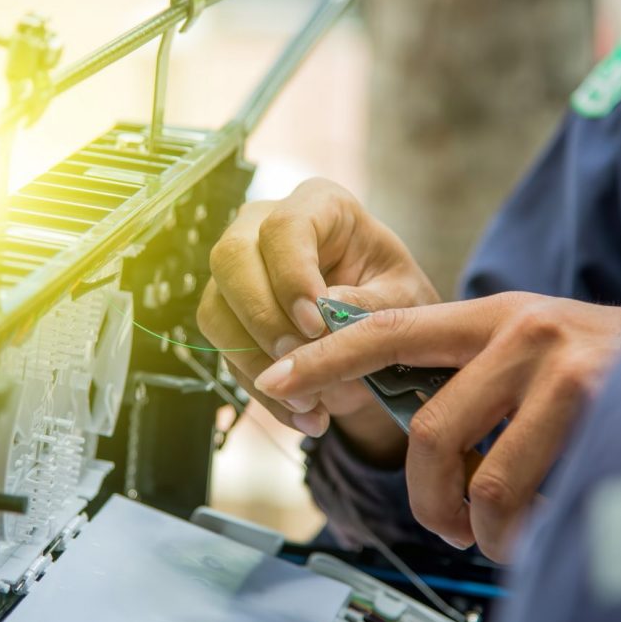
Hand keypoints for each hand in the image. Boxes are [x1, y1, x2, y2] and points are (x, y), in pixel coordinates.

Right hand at [197, 178, 438, 463]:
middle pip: (230, 259)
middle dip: (261, 319)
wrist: (382, 334)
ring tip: (311, 403)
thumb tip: (322, 319)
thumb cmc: (397, 300)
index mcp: (320, 206)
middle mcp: (265, 229)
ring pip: (216, 311)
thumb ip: (369, 305)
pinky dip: (263, 393)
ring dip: (258, 366)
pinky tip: (306, 415)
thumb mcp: (404, 300)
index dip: (291, 276)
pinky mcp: (229, 317)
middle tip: (299, 362)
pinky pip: (226, 355)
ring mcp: (239, 273)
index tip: (315, 324)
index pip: (284, 227)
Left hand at [253, 292, 620, 559]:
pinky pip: (533, 497)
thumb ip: (471, 378)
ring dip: (481, 526)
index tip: (277, 378)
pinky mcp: (601, 406)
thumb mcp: (533, 350)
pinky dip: (526, 530)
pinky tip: (544, 520)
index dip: (326, 356)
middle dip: (427, 497)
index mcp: (492, 315)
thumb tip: (410, 437)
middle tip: (445, 523)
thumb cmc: (605, 365)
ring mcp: (562, 368)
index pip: (389, 330)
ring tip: (499, 533)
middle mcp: (521, 331)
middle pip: (429, 431)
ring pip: (482, 477)